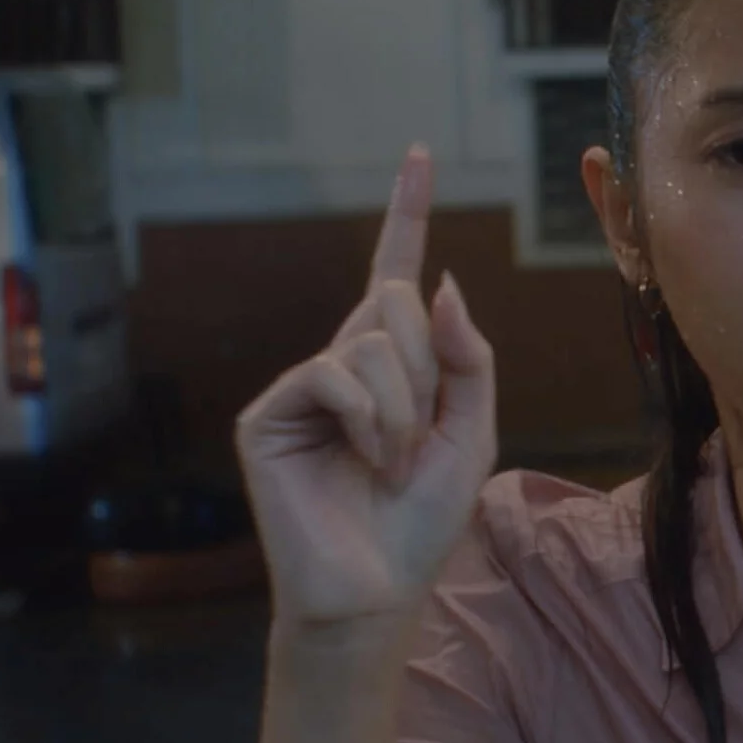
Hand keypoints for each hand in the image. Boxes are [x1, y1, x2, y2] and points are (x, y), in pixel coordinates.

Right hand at [235, 146, 497, 627]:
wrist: (377, 588)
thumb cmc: (424, 519)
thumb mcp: (472, 431)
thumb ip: (467, 357)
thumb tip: (439, 282)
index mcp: (392, 364)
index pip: (395, 274)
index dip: (406, 213)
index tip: (419, 154)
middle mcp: (343, 361)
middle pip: (395, 299)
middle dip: (428, 366)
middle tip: (419, 434)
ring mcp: (303, 385)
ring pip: (372, 340)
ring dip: (404, 408)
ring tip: (392, 462)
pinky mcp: (270, 412)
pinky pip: (335, 373)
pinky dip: (369, 418)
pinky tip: (367, 460)